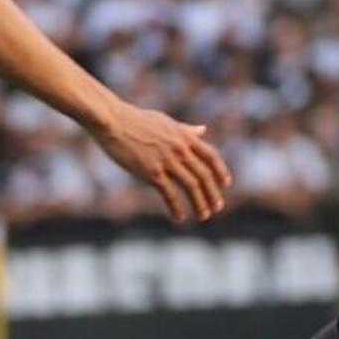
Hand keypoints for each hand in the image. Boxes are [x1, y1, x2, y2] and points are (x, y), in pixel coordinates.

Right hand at [90, 104, 232, 224]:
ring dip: (200, 203)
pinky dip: (177, 208)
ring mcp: (167, 161)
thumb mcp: (166, 122)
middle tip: (217, 207)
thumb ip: (186, 130)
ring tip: (204, 216)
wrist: (113, 121)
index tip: (226, 184)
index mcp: (184, 136)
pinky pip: (170, 194)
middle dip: (213, 193)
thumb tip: (203, 130)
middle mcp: (180, 149)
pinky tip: (180, 218)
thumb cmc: (136, 120)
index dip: (221, 171)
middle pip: (204, 175)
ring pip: (191, 186)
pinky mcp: (152, 172)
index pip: (211, 156)